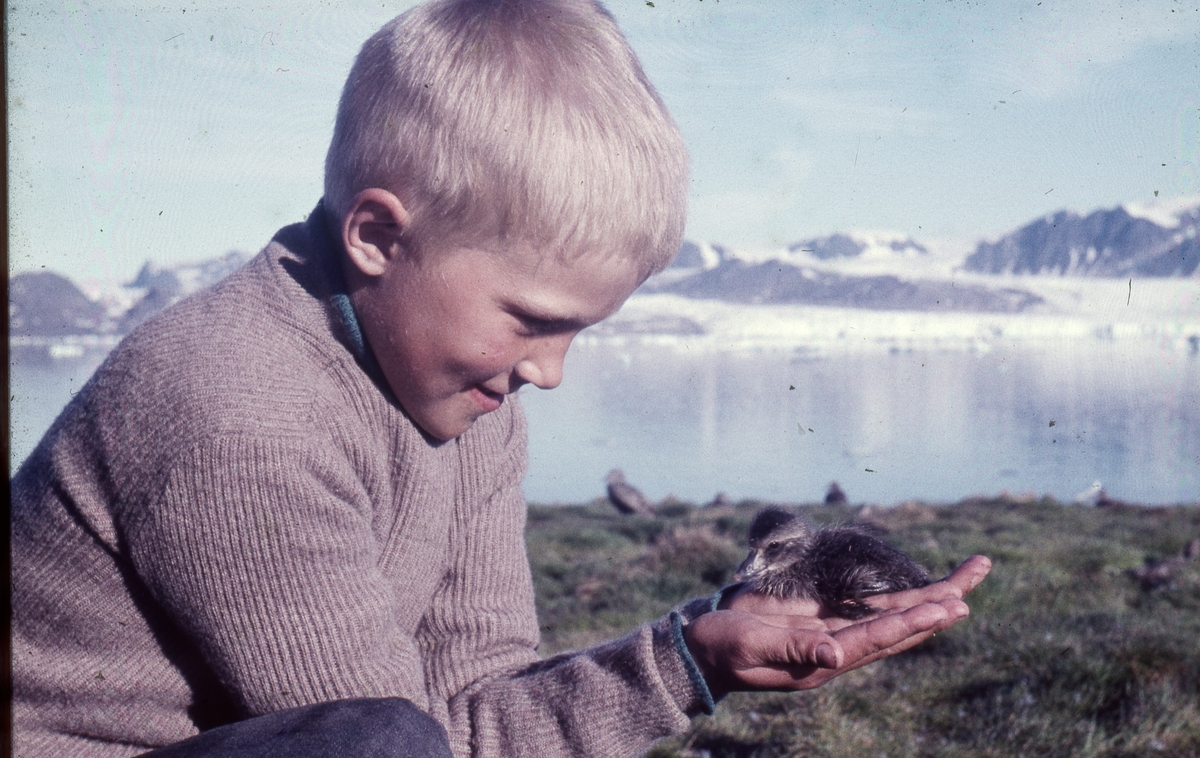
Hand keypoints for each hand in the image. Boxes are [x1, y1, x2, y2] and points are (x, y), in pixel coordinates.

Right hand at [683, 555, 990, 699]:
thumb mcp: (754, 647)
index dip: (915, 621)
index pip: (880, 638)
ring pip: (894, 614)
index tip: (950, 605)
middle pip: (903, 625)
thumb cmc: (724, 648)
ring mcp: (835, 632)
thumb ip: (795, 650)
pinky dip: (900, 596)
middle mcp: (840, 648)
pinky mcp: (824, 618)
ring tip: (968, 577)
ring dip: (931, 595)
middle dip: (940, 601)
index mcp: (826, 660)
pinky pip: (871, 607)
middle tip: (977, 576)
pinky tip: (920, 588)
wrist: (703, 648)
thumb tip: (836, 654)